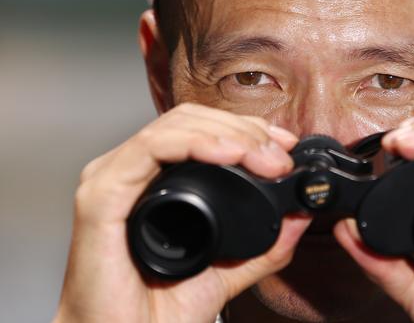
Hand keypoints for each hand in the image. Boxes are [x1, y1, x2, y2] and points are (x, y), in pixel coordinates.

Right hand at [53, 102, 310, 322]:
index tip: (285, 144)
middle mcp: (133, 174)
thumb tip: (301, 214)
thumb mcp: (227, 272)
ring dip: (228, 133)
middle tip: (279, 155)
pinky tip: (228, 153)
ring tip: (263, 154)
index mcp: (155, 182)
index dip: (246, 129)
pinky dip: (195, 142)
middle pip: (192, 120)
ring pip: (175, 126)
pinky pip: (150, 149)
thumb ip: (265, 245)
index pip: (203, 131)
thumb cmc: (156, 314)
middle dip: (244, 129)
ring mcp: (113, 181)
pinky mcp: (100, 197)